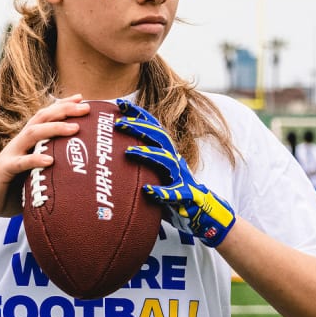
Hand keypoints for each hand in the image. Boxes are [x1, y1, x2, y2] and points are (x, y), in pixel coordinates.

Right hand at [0, 95, 88, 221]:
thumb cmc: (12, 190)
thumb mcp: (35, 177)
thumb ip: (52, 173)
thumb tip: (78, 177)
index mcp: (28, 142)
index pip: (46, 117)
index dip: (62, 106)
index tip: (82, 99)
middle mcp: (19, 143)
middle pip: (42, 118)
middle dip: (64, 110)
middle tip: (86, 108)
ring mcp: (11, 154)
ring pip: (32, 134)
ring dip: (54, 128)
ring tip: (75, 128)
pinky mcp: (3, 169)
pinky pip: (20, 163)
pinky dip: (35, 160)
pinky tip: (50, 161)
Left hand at [115, 99, 235, 246]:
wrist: (202, 212)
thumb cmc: (173, 192)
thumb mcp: (156, 173)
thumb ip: (142, 162)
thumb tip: (114, 152)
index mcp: (167, 153)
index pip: (153, 128)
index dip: (138, 114)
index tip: (119, 104)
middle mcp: (174, 160)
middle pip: (159, 137)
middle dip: (139, 127)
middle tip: (118, 123)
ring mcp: (181, 177)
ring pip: (166, 160)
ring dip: (147, 153)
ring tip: (128, 152)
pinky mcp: (185, 196)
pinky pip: (174, 193)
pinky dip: (161, 191)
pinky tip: (147, 191)